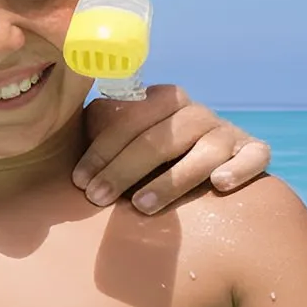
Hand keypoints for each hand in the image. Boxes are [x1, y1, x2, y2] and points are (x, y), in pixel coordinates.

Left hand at [74, 85, 269, 214]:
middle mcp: (197, 113)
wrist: (210, 166)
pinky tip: (220, 185)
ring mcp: (228, 132)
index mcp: (162, 101)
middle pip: (161, 138)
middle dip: (124, 169)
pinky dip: (241, 168)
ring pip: (204, 150)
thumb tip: (51, 138)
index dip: (101, 151)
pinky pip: (255, 156)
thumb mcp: (125, 142)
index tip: (79, 182)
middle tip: (98, 199)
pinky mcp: (254, 152)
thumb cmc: (151, 159)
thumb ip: (99, 133)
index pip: (129, 120)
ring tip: (142, 206)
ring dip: (172, 178)